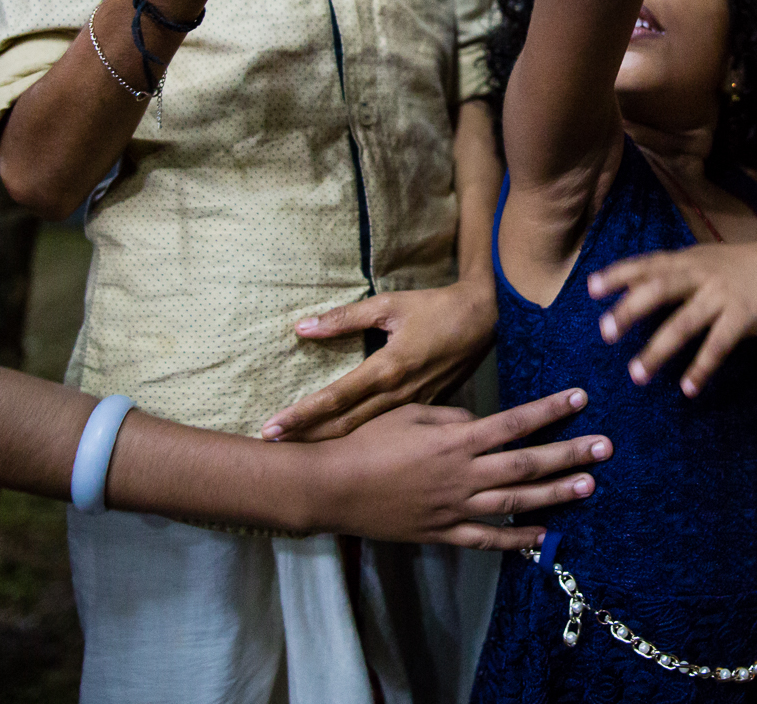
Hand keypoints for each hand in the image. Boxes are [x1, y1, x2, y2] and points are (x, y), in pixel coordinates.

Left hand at [262, 279, 497, 441]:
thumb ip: (345, 317)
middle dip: (306, 438)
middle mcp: (397, 394)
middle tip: (271, 449)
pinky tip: (344, 447)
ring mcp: (413, 407)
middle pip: (344, 426)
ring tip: (298, 452)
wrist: (484, 320)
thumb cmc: (435, 308)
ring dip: (329, 443)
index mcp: (387, 369)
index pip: (334, 398)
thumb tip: (302, 327)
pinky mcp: (424, 409)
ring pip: (364, 433)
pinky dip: (360, 440)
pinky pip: (387, 430)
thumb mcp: (389, 305)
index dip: (300, 415)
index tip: (271, 428)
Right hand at [298, 387, 611, 548]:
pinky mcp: (443, 532)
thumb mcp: (410, 415)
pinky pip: (487, 538)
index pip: (514, 422)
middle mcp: (463, 474)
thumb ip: (451, 418)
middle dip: (569, 453)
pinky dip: (516, 539)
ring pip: (515, 501)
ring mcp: (455, 507)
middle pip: (526, 463)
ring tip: (588, 486)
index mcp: (456, 440)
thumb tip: (479, 423)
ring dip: (554, 494)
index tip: (580, 398)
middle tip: (605, 447)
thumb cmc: (368, 443)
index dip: (549, 410)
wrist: (334, 487)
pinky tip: (543, 537)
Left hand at [586, 241, 756, 395]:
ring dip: (659, 350)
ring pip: (684, 323)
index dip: (618, 274)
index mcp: (687, 260)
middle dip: (631, 310)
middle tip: (605, 332)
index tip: (590, 288)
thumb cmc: (737, 267)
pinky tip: (688, 388)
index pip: (647, 264)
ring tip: (637, 375)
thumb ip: (670, 270)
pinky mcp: (742, 317)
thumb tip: (629, 283)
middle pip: (659, 289)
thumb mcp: (703, 259)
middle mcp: (700, 275)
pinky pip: (718, 345)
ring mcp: (721, 296)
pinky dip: (702, 368)